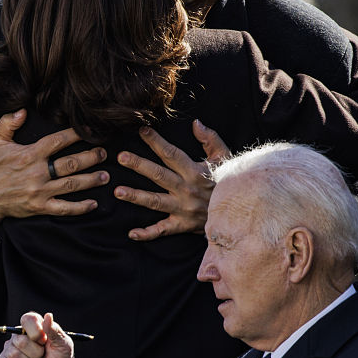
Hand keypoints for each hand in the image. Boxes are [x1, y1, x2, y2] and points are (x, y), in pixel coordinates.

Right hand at [0, 110, 108, 233]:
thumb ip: (7, 123)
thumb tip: (22, 110)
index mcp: (30, 154)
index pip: (58, 141)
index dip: (76, 135)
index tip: (91, 131)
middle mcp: (38, 172)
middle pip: (71, 163)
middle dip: (91, 157)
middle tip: (104, 153)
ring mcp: (40, 191)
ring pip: (72, 184)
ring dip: (91, 180)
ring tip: (106, 175)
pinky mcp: (40, 207)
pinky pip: (64, 208)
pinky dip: (80, 207)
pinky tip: (93, 203)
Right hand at [0, 312, 74, 357]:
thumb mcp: (64, 346)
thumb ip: (55, 331)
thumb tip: (48, 316)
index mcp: (34, 327)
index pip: (27, 319)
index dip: (35, 331)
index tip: (44, 341)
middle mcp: (19, 336)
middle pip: (20, 340)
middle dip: (36, 353)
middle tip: (42, 356)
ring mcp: (10, 350)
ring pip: (14, 354)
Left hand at [114, 121, 230, 240]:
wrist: (239, 214)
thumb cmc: (230, 183)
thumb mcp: (225, 159)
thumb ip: (211, 139)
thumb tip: (196, 123)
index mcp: (195, 172)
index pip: (171, 154)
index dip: (156, 142)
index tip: (141, 131)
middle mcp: (186, 190)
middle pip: (159, 175)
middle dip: (139, 165)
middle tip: (121, 157)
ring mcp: (183, 209)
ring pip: (156, 202)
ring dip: (136, 196)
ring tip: (117, 191)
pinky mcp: (182, 225)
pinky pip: (163, 230)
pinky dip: (147, 234)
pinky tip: (132, 233)